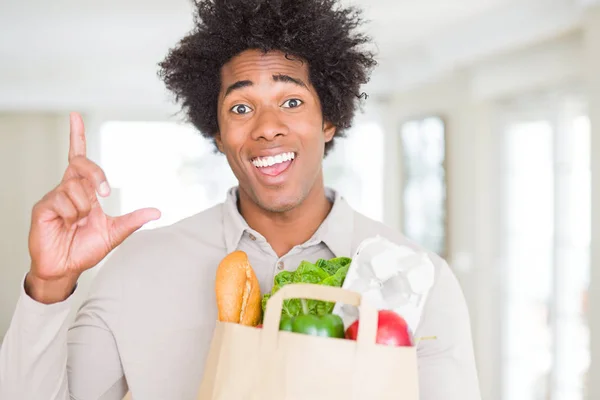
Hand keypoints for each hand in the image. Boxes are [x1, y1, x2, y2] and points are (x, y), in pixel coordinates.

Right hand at [26, 112, 160, 302]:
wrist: (66, 268)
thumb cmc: (85, 249)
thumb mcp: (114, 233)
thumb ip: (133, 220)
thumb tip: (157, 212)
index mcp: (84, 191)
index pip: (78, 157)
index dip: (76, 136)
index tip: (75, 116)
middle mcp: (68, 189)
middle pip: (81, 164)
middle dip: (96, 175)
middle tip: (105, 193)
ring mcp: (54, 197)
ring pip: (75, 187)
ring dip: (83, 208)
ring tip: (77, 222)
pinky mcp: (43, 207)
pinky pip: (63, 202)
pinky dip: (71, 215)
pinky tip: (65, 225)